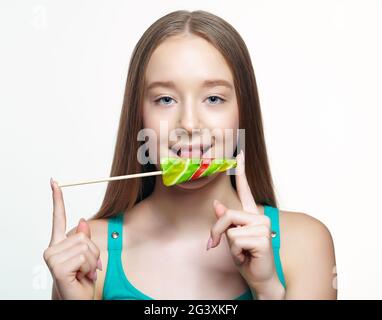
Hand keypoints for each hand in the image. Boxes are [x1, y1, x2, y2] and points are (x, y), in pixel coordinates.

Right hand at [43, 178, 101, 299]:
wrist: (78, 301)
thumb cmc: (81, 280)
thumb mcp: (87, 256)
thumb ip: (84, 239)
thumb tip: (81, 222)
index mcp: (58, 244)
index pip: (58, 218)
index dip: (57, 199)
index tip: (54, 182)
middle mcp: (52, 249)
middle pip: (83, 235)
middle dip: (92, 252)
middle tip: (86, 267)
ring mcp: (52, 257)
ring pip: (86, 245)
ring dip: (92, 261)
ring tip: (84, 273)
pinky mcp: (57, 266)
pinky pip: (84, 256)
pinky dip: (89, 267)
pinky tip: (81, 276)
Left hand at [207, 151, 284, 298]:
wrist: (260, 279)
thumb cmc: (247, 258)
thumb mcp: (230, 239)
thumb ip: (226, 221)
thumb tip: (218, 204)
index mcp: (252, 215)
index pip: (245, 190)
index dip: (242, 171)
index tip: (239, 154)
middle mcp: (260, 217)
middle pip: (227, 215)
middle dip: (218, 232)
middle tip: (219, 245)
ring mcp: (263, 227)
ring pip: (230, 229)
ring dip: (229, 246)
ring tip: (242, 253)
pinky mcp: (263, 238)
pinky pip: (235, 240)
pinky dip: (236, 253)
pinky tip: (247, 256)